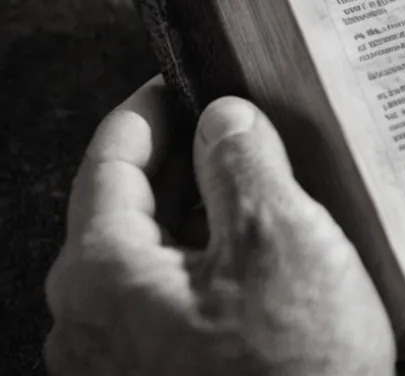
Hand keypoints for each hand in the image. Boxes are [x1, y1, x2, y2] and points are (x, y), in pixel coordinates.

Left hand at [44, 78, 393, 374]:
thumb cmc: (292, 373)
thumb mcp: (280, 237)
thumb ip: (243, 162)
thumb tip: (223, 121)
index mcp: (101, 274)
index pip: (110, 164)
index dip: (150, 111)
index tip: (178, 80)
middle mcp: (89, 324)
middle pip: (129, 215)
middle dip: (186, 167)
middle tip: (237, 129)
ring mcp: (120, 367)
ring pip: (156, 266)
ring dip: (206, 223)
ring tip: (267, 194)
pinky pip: (175, 311)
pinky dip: (213, 275)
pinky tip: (268, 269)